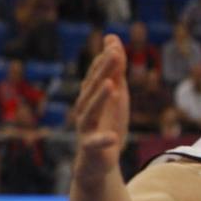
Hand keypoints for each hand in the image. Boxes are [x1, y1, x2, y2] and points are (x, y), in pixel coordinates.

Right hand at [72, 35, 128, 183]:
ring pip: (90, 112)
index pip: (96, 74)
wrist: (97, 162)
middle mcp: (85, 109)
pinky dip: (103, 140)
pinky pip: (95, 143)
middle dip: (103, 71)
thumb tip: (112, 39)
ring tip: (111, 85)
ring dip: (99, 99)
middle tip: (115, 54)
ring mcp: (86, 128)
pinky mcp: (91, 148)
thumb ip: (114, 70)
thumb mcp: (115, 95)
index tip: (114, 42)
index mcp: (91, 96)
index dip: (105, 59)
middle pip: (92, 88)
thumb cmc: (106, 124)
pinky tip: (113, 137)